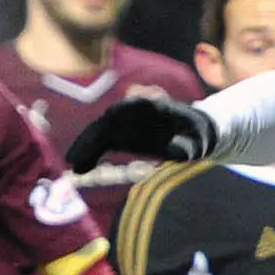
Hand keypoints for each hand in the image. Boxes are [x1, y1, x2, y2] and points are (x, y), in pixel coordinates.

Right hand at [65, 94, 215, 171]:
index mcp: (153, 106)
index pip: (133, 105)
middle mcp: (132, 110)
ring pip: (99, 132)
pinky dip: (90, 155)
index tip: (107, 123)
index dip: (119, 113)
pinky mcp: (119, 135)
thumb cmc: (198, 134)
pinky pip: (101, 143)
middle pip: (108, 120)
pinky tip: (81, 170)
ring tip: (74, 167)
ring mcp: (123, 122)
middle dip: (92, 137)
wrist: (192, 132)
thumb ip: (194, 145)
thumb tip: (187, 153)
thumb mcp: (199, 139)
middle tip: (77, 156)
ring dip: (85, 148)